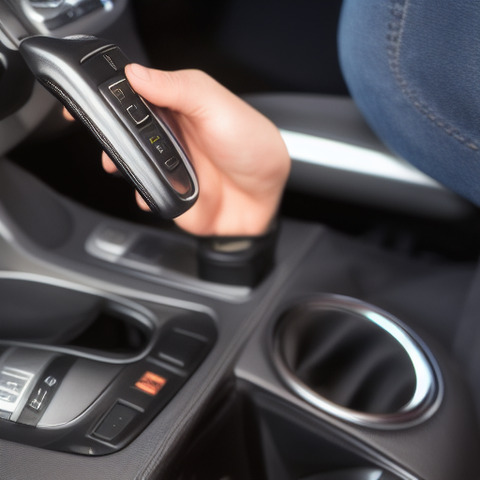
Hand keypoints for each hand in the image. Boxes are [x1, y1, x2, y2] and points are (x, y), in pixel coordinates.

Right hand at [102, 65, 290, 235]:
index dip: (114, 98)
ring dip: (122, 167)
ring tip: (125, 166)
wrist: (266, 197)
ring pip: (132, 165)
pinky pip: (147, 195)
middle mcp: (172, 137)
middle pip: (127, 133)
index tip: (93, 99)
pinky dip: (144, 195)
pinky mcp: (172, 195)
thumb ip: (179, 89)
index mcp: (179, 109)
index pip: (137, 97)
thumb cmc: (253, 146)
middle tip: (108, 141)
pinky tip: (153, 192)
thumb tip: (136, 73)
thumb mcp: (217, 107)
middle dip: (110, 137)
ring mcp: (170, 167)